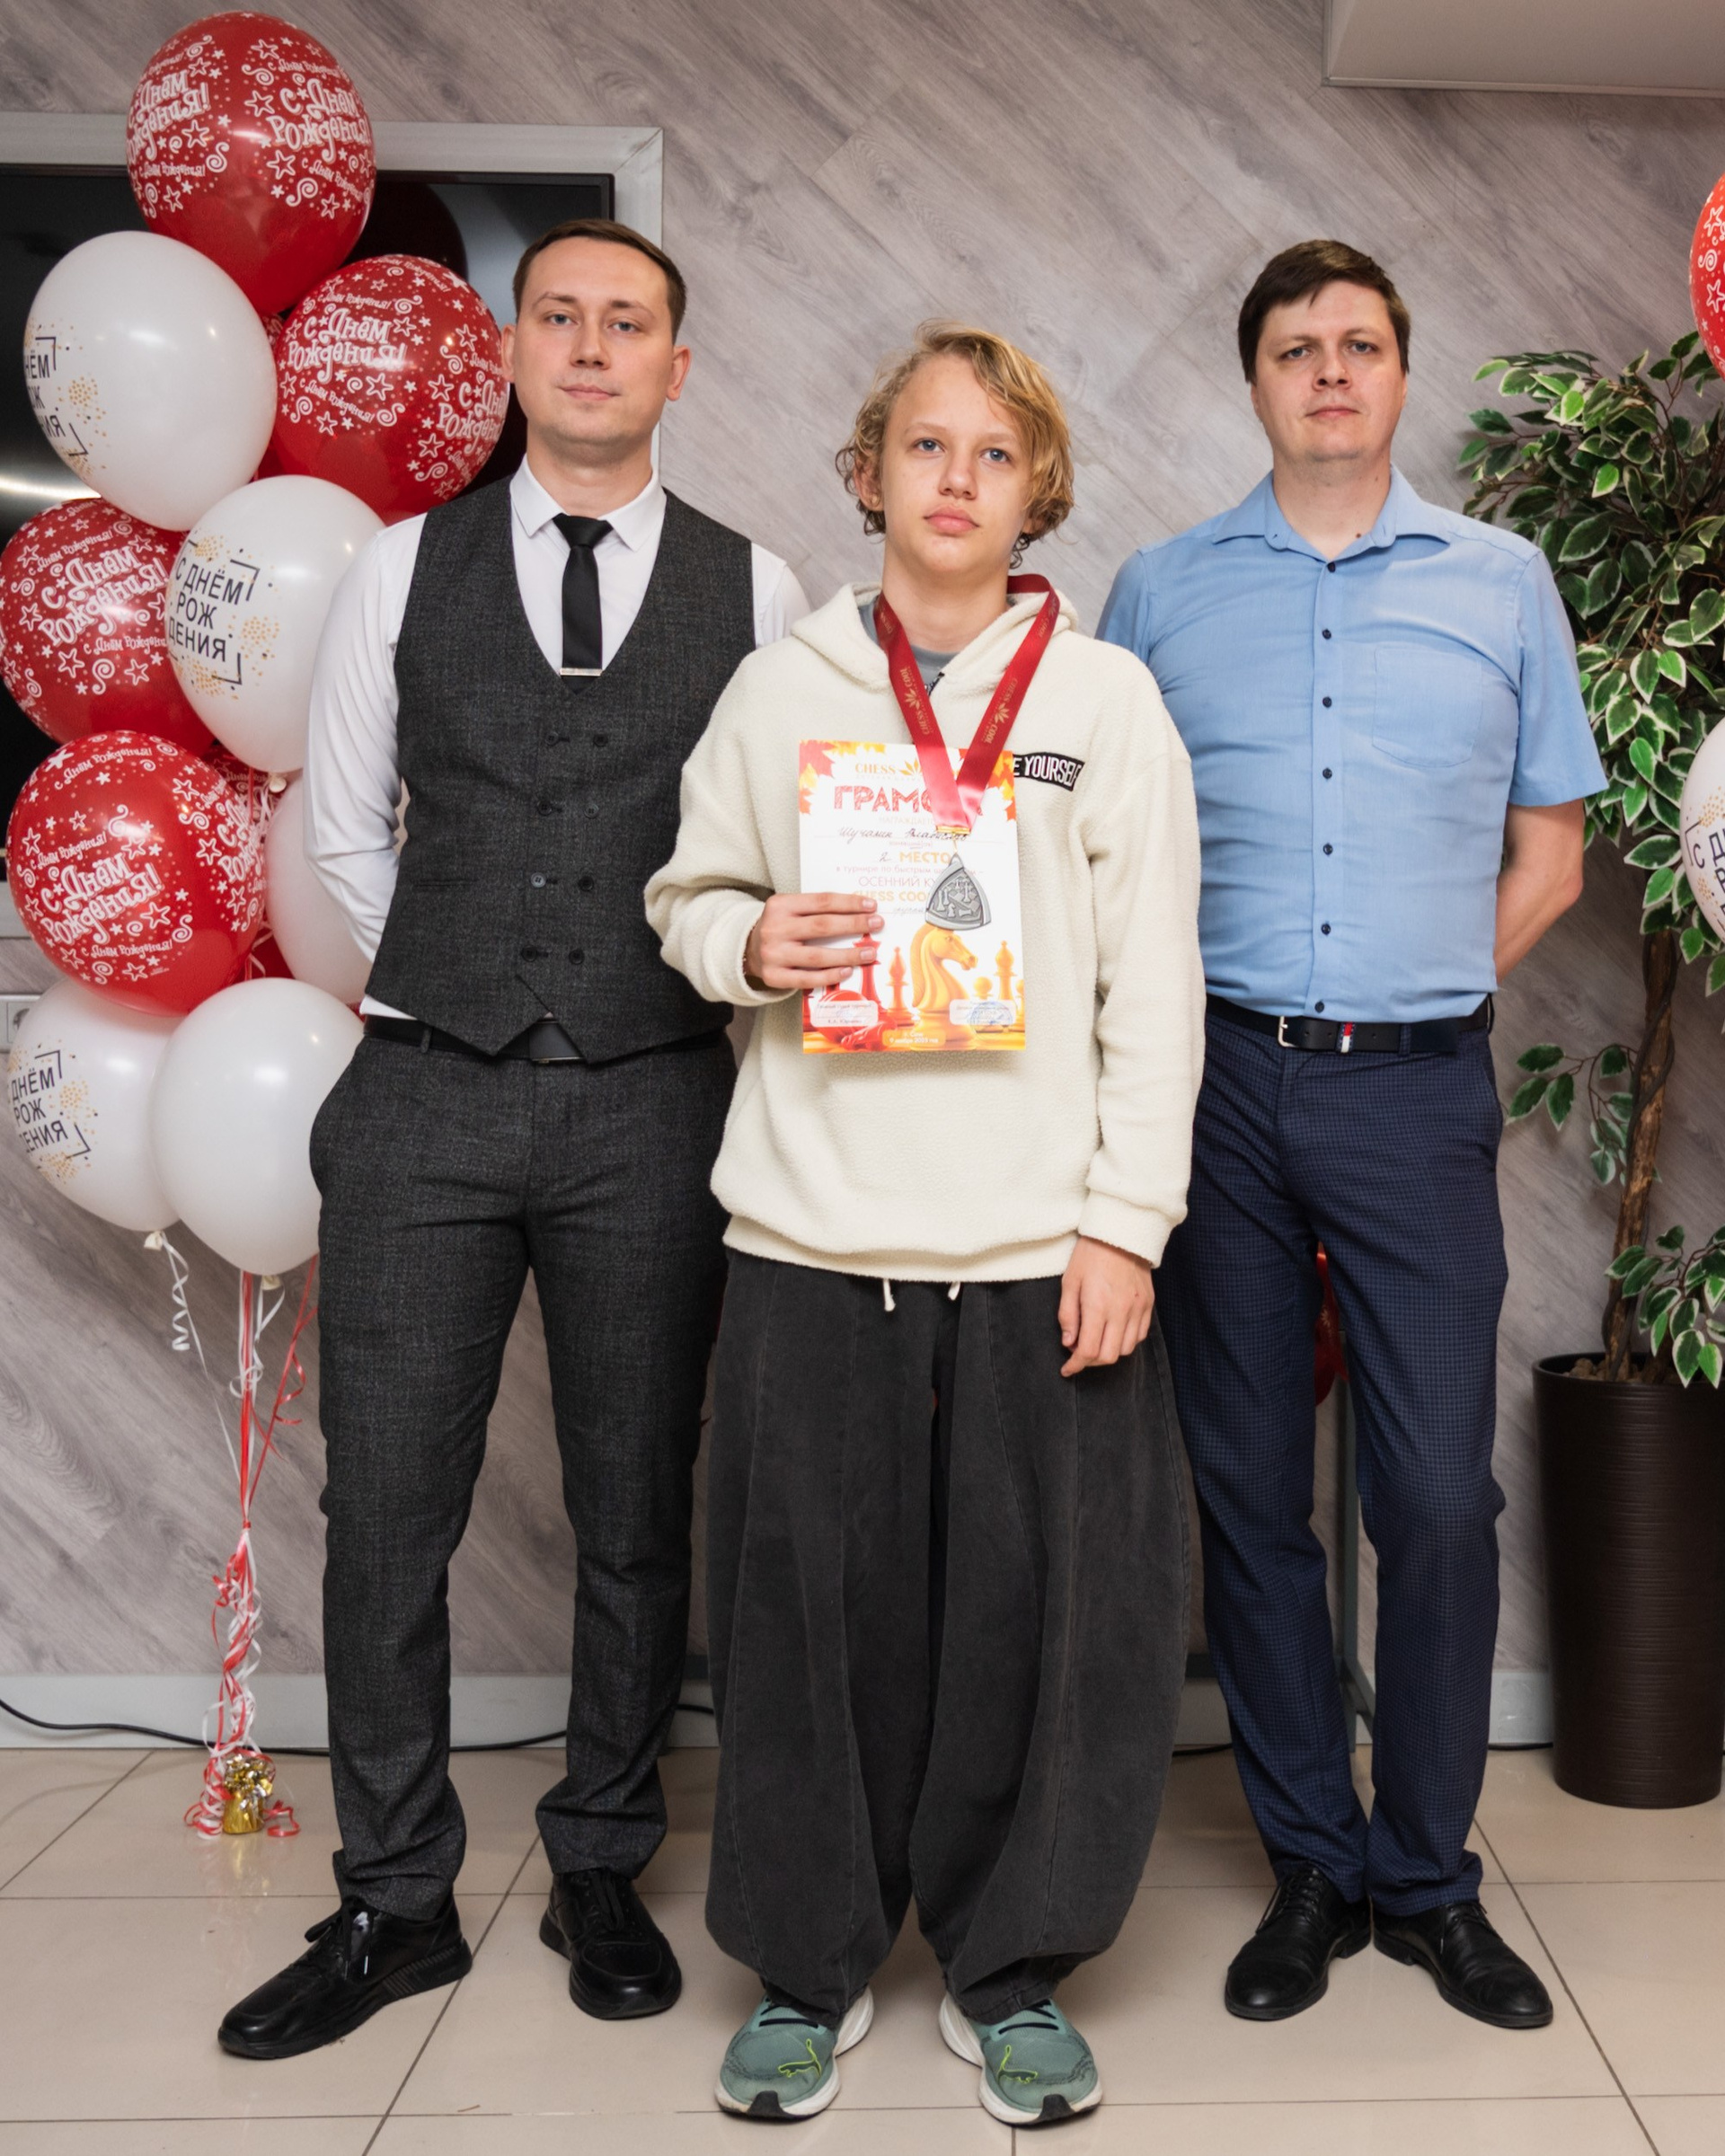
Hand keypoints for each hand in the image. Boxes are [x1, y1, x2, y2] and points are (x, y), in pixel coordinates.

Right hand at [746, 891, 881, 990]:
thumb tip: (859, 914)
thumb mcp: (790, 909)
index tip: (871, 905)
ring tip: (869, 952)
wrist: (746, 949)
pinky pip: (807, 978)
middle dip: (854, 925)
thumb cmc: (780, 927)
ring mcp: (773, 954)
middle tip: (877, 924)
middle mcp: (775, 928)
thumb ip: (816, 911)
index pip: (821, 902)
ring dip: (847, 954)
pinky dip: (829, 975)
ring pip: (817, 955)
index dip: (849, 903)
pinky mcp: (773, 976)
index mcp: (780, 905)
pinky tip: (847, 971)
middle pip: (822, 926)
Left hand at [1058, 1236, 1154, 1377]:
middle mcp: (1121, 1311)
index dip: (1076, 1365)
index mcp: (1098, 1306)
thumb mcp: (1069, 1282)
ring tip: (1096, 1342)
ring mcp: (1138, 1309)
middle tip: (1079, 1354)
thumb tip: (1068, 1342)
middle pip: (1109, 1356)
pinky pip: (1139, 1336)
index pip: (1088, 1350)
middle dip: (1091, 1362)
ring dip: (1109, 1353)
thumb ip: (1068, 1315)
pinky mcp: (1148, 1305)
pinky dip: (1125, 1342)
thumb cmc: (1090, 1256)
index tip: (1067, 1369)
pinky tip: (1114, 1333)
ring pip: (1126, 1350)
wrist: (1121, 1234)